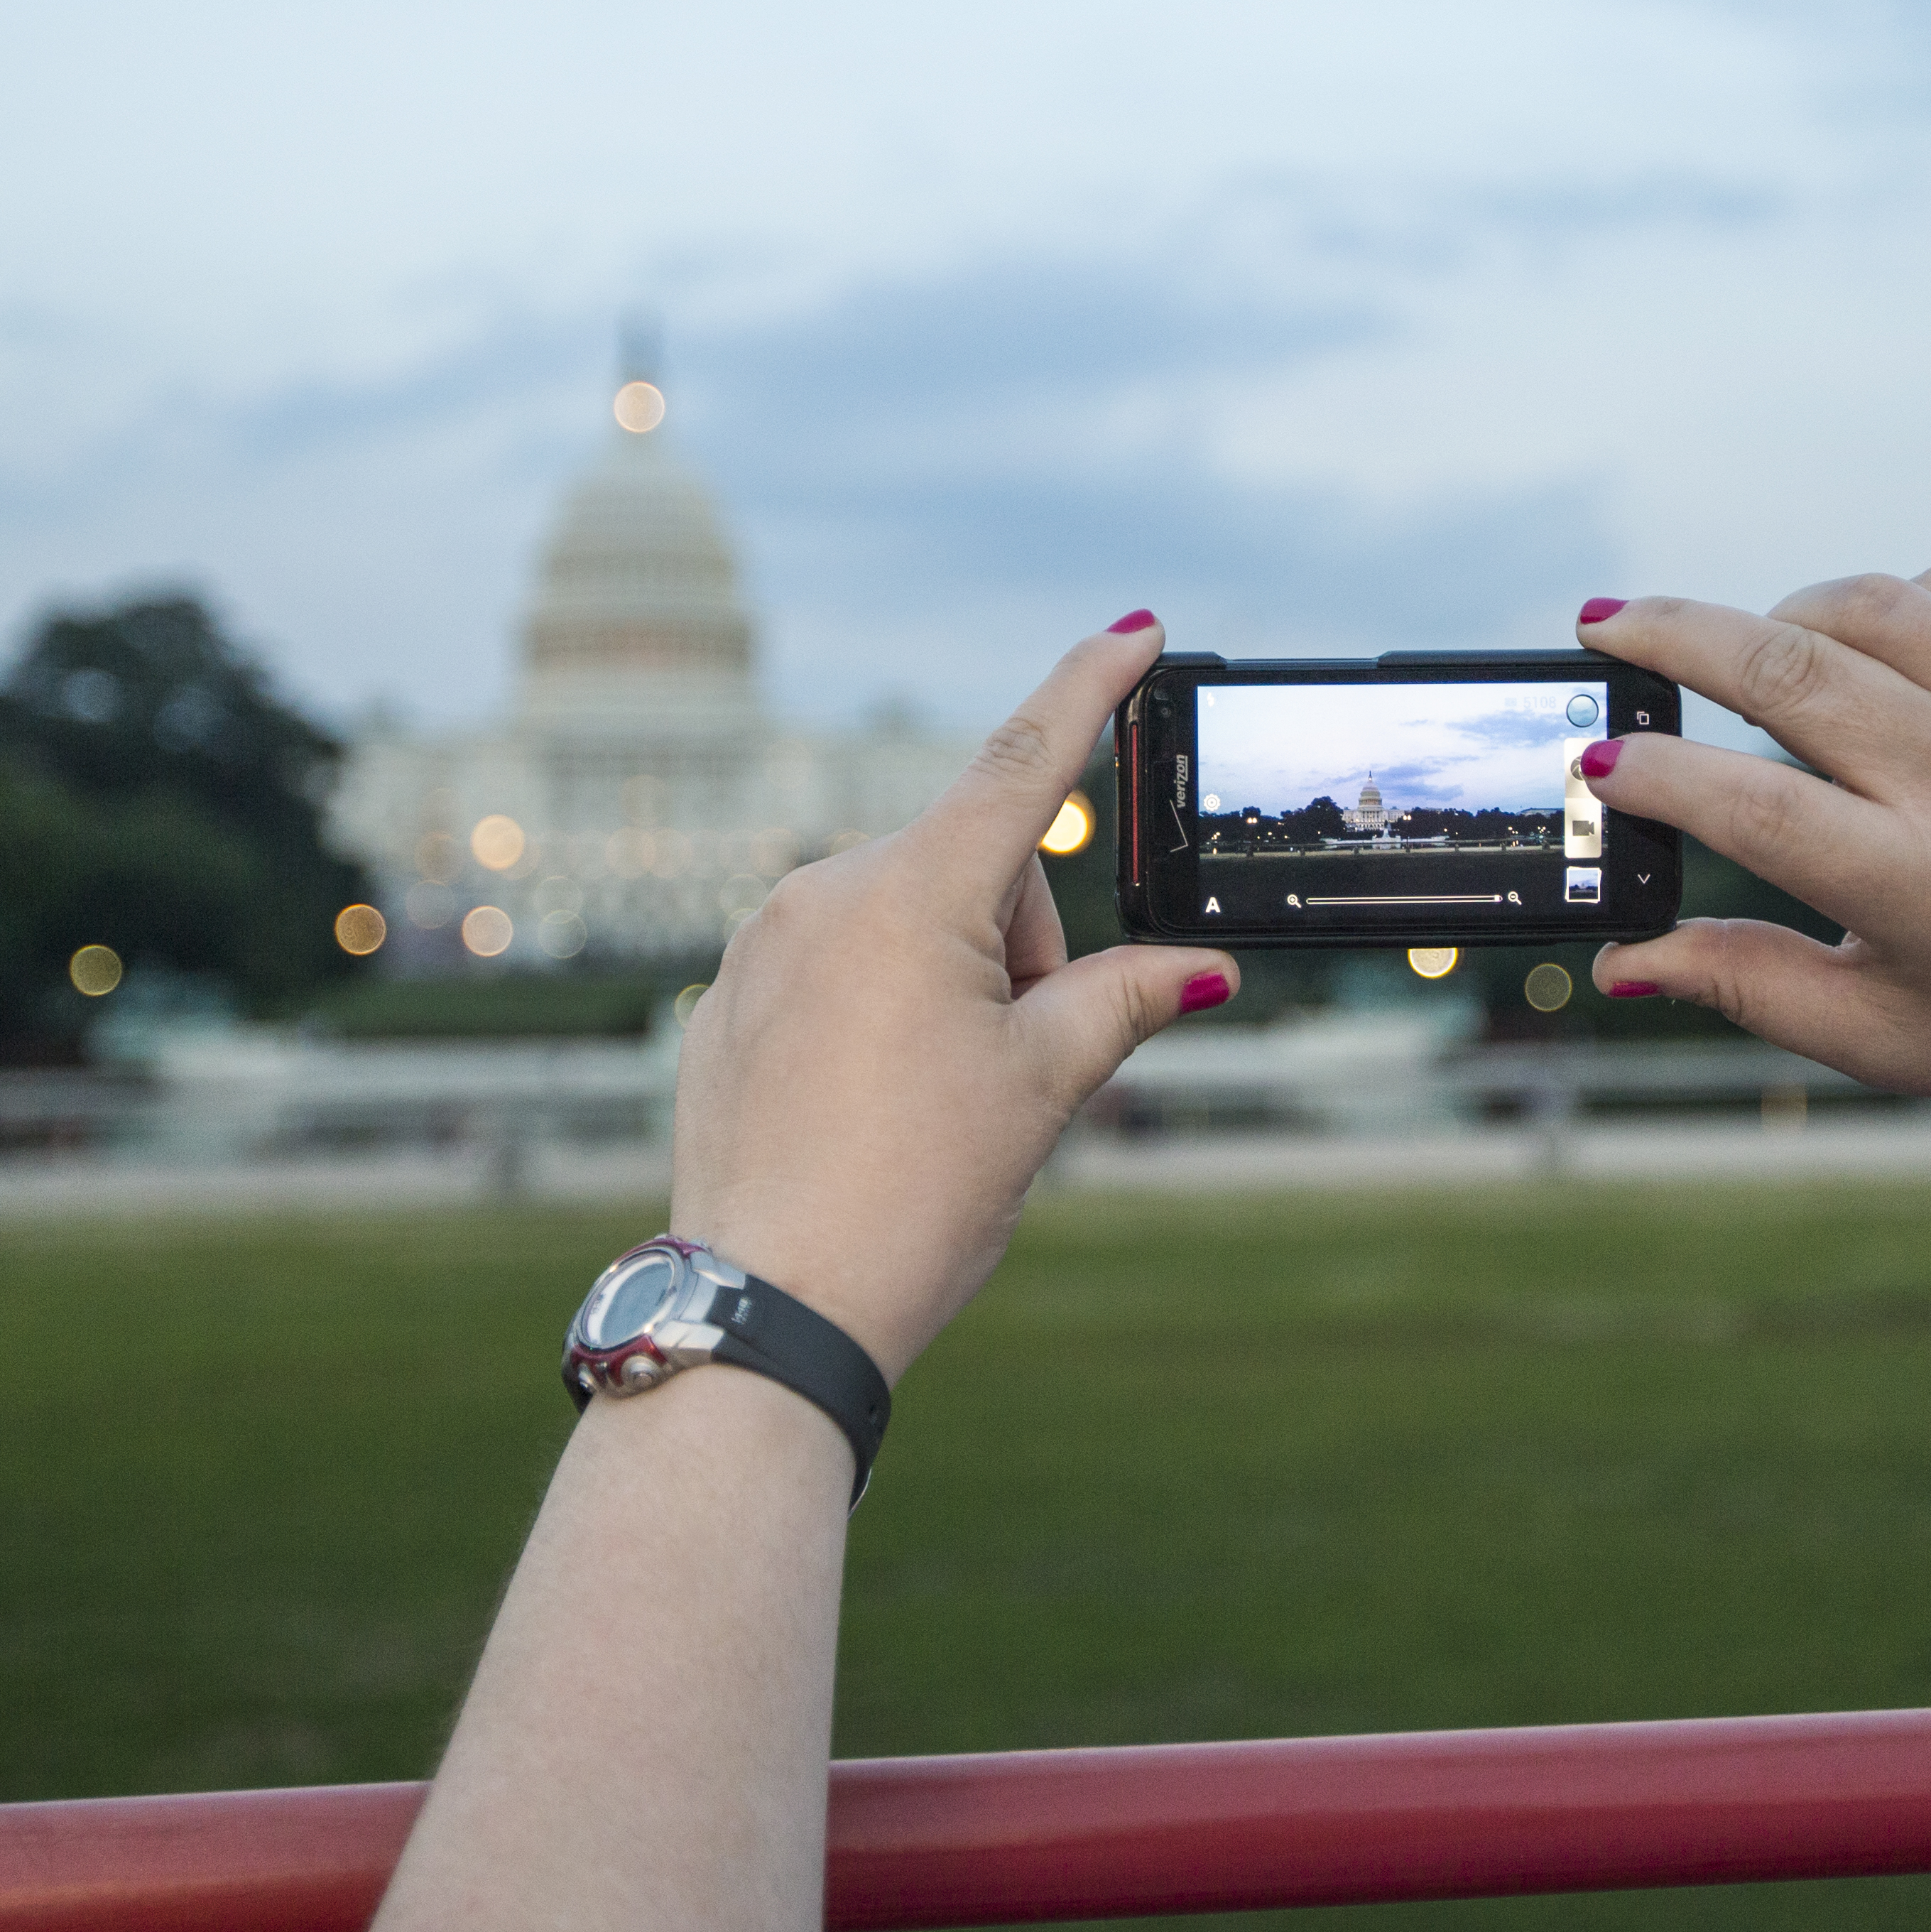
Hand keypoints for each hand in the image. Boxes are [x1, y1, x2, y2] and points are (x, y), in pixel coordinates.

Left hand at [666, 613, 1235, 1379]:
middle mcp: (823, 890)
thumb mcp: (1042, 1089)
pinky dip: (881, 1009)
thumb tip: (1200, 968)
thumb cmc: (912, 1197)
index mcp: (910, 892)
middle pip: (974, 872)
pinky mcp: (730, 995)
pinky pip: (835, 964)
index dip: (1089, 689)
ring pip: (905, 917)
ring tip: (935, 1101)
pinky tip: (873, 1107)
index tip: (1134, 626)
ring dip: (953, 978)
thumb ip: (1124, 1000)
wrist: (769, 1305)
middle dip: (1021, 946)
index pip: (1023, 760)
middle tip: (1011, 1066)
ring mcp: (763, 941)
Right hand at [1577, 575, 1930, 1309]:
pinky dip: (1882, 609)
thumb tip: (1617, 958)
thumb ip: (1740, 984)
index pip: (1749, 803)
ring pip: (1867, 605)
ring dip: (1779, 618)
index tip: (1596, 761)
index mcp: (1924, 890)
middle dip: (1672, 638)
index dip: (1653, 775)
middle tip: (1605, 626)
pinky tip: (1857, 655)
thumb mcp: (1874, 1034)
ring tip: (1739, 658)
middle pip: (1788, 671)